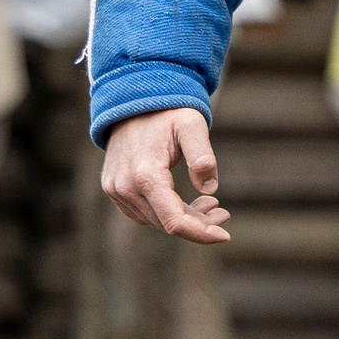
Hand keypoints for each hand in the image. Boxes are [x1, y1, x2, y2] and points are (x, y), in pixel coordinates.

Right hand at [101, 107, 230, 243]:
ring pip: (156, 221)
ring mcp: (116, 190)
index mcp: (146, 174)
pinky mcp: (114, 189)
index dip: (201, 233)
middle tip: (223, 213)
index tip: (225, 236)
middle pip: (167, 224)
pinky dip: (167, 212)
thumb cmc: (167, 113)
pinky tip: (187, 202)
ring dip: (185, 219)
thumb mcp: (192, 125)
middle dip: (198, 225)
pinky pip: (144, 213)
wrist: (132, 102)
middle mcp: (125, 187)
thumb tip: (210, 189)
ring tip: (209, 203)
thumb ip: (203, 156)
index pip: (174, 221)